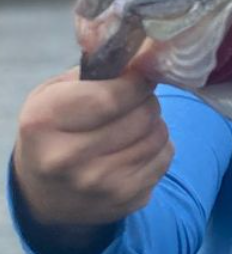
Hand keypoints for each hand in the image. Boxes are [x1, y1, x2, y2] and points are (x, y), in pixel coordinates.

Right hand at [12, 67, 173, 227]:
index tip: (141, 76)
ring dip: (154, 123)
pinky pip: (165, 158)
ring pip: (159, 135)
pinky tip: (136, 148)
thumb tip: (146, 53)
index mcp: (45, 122)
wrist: (46, 192)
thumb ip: (96, 70)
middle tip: (136, 101)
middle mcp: (68, 159)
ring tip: (134, 123)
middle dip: (146, 101)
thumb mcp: (56, 93)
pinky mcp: (125, 200)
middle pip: (142, 115)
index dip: (137, 82)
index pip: (112, 97)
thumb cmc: (55, 129)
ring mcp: (98, 185)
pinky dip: (159, 147)